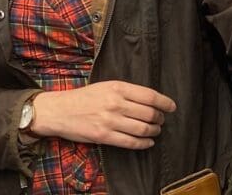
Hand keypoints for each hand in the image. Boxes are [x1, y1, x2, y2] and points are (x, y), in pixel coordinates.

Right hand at [30, 81, 176, 149]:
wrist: (59, 110)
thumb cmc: (84, 97)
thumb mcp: (106, 86)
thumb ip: (127, 92)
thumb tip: (151, 100)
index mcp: (118, 88)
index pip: (150, 96)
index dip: (165, 102)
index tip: (171, 107)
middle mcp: (115, 103)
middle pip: (149, 113)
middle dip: (160, 118)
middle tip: (161, 120)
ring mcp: (110, 120)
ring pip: (142, 129)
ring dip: (154, 131)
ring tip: (156, 130)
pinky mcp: (104, 136)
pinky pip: (130, 142)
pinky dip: (143, 144)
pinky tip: (148, 142)